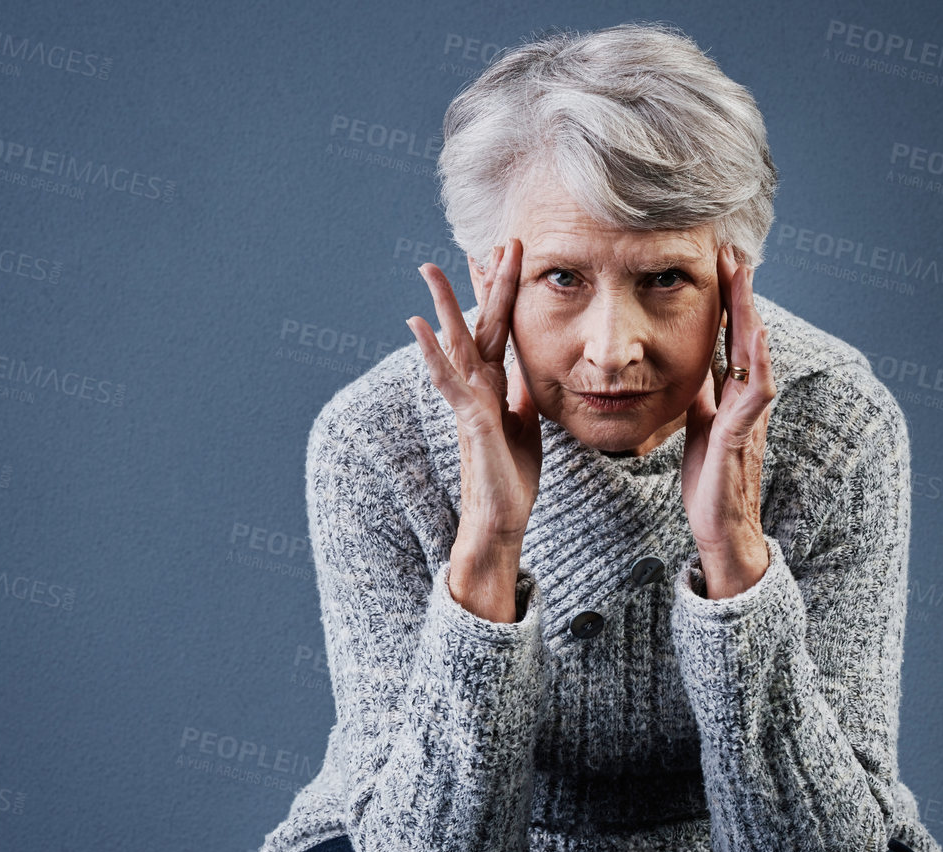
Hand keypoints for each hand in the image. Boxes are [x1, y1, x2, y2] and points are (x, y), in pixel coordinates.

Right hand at [408, 237, 540, 540]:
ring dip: (445, 305)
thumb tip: (525, 371)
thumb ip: (521, 394)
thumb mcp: (526, 424)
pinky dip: (432, 353)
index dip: (500, 293)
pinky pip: (448, 381)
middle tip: (487, 241)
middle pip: (479, 324)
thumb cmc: (511, 478)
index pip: (498, 329)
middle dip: (484, 284)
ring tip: (429, 269)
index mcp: (494, 385)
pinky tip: (416, 326)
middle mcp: (477, 387)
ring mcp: (469, 401)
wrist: (500, 519)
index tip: (502, 258)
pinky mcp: (468, 419)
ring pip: (456, 344)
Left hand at [680, 244, 774, 598]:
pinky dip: (759, 361)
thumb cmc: (710, 481)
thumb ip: (701, 395)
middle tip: (734, 252)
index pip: (731, 338)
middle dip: (741, 294)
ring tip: (744, 277)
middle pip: (747, 336)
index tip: (720, 264)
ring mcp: (748, 415)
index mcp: (732, 395)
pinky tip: (756, 335)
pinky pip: (756, 392)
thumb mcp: (697, 425)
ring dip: (750, 315)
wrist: (720, 528)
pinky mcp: (741, 435)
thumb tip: (692, 366)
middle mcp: (746, 399)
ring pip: (756, 354)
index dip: (727, 302)